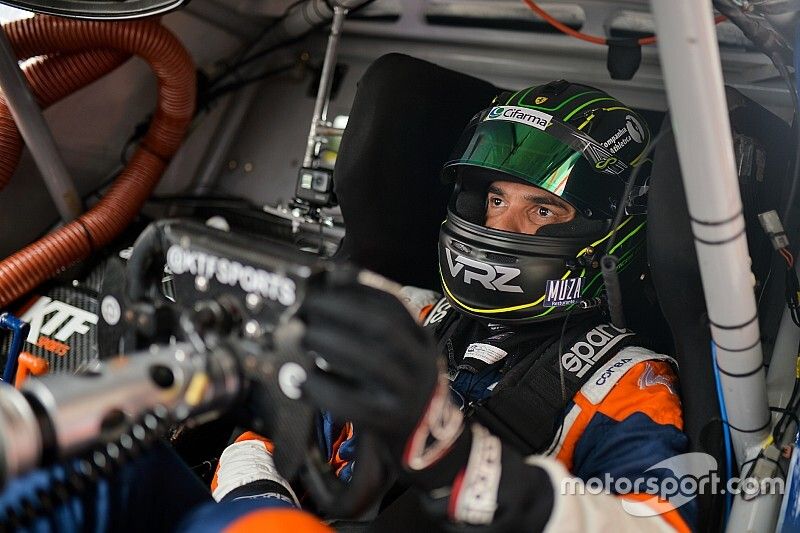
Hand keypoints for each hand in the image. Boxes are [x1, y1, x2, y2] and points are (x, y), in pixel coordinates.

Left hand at [300, 281, 438, 458]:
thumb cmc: (401, 389)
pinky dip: (324, 388)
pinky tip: (303, 380)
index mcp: (421, 341)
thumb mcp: (400, 353)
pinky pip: (353, 402)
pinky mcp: (389, 421)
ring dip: (332, 344)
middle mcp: (420, 363)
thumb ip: (374, 327)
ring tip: (303, 336)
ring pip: (371, 363)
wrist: (428, 441)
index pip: (394, 305)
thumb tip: (333, 286)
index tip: (330, 279)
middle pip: (383, 329)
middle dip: (341, 312)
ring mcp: (407, 393)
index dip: (361, 289)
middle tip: (308, 307)